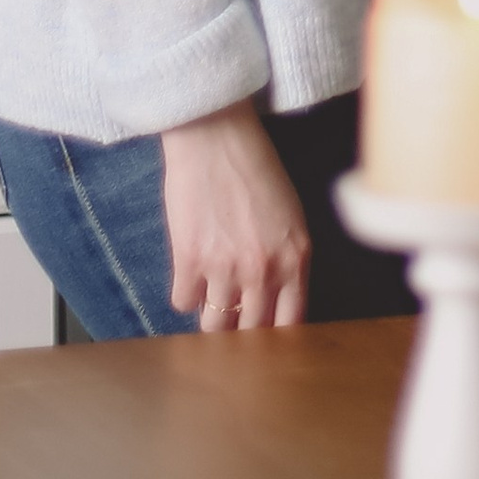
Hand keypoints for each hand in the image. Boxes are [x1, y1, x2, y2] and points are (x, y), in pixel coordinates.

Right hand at [160, 100, 309, 330]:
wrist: (217, 136)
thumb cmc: (256, 169)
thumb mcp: (290, 216)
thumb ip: (286, 261)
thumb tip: (274, 303)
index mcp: (295, 258)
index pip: (290, 324)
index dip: (275, 338)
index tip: (264, 342)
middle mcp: (264, 269)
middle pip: (250, 332)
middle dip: (240, 331)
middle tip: (231, 322)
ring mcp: (225, 268)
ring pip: (213, 325)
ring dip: (210, 316)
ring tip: (210, 298)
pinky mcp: (189, 261)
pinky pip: (183, 303)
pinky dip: (185, 293)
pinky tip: (190, 273)